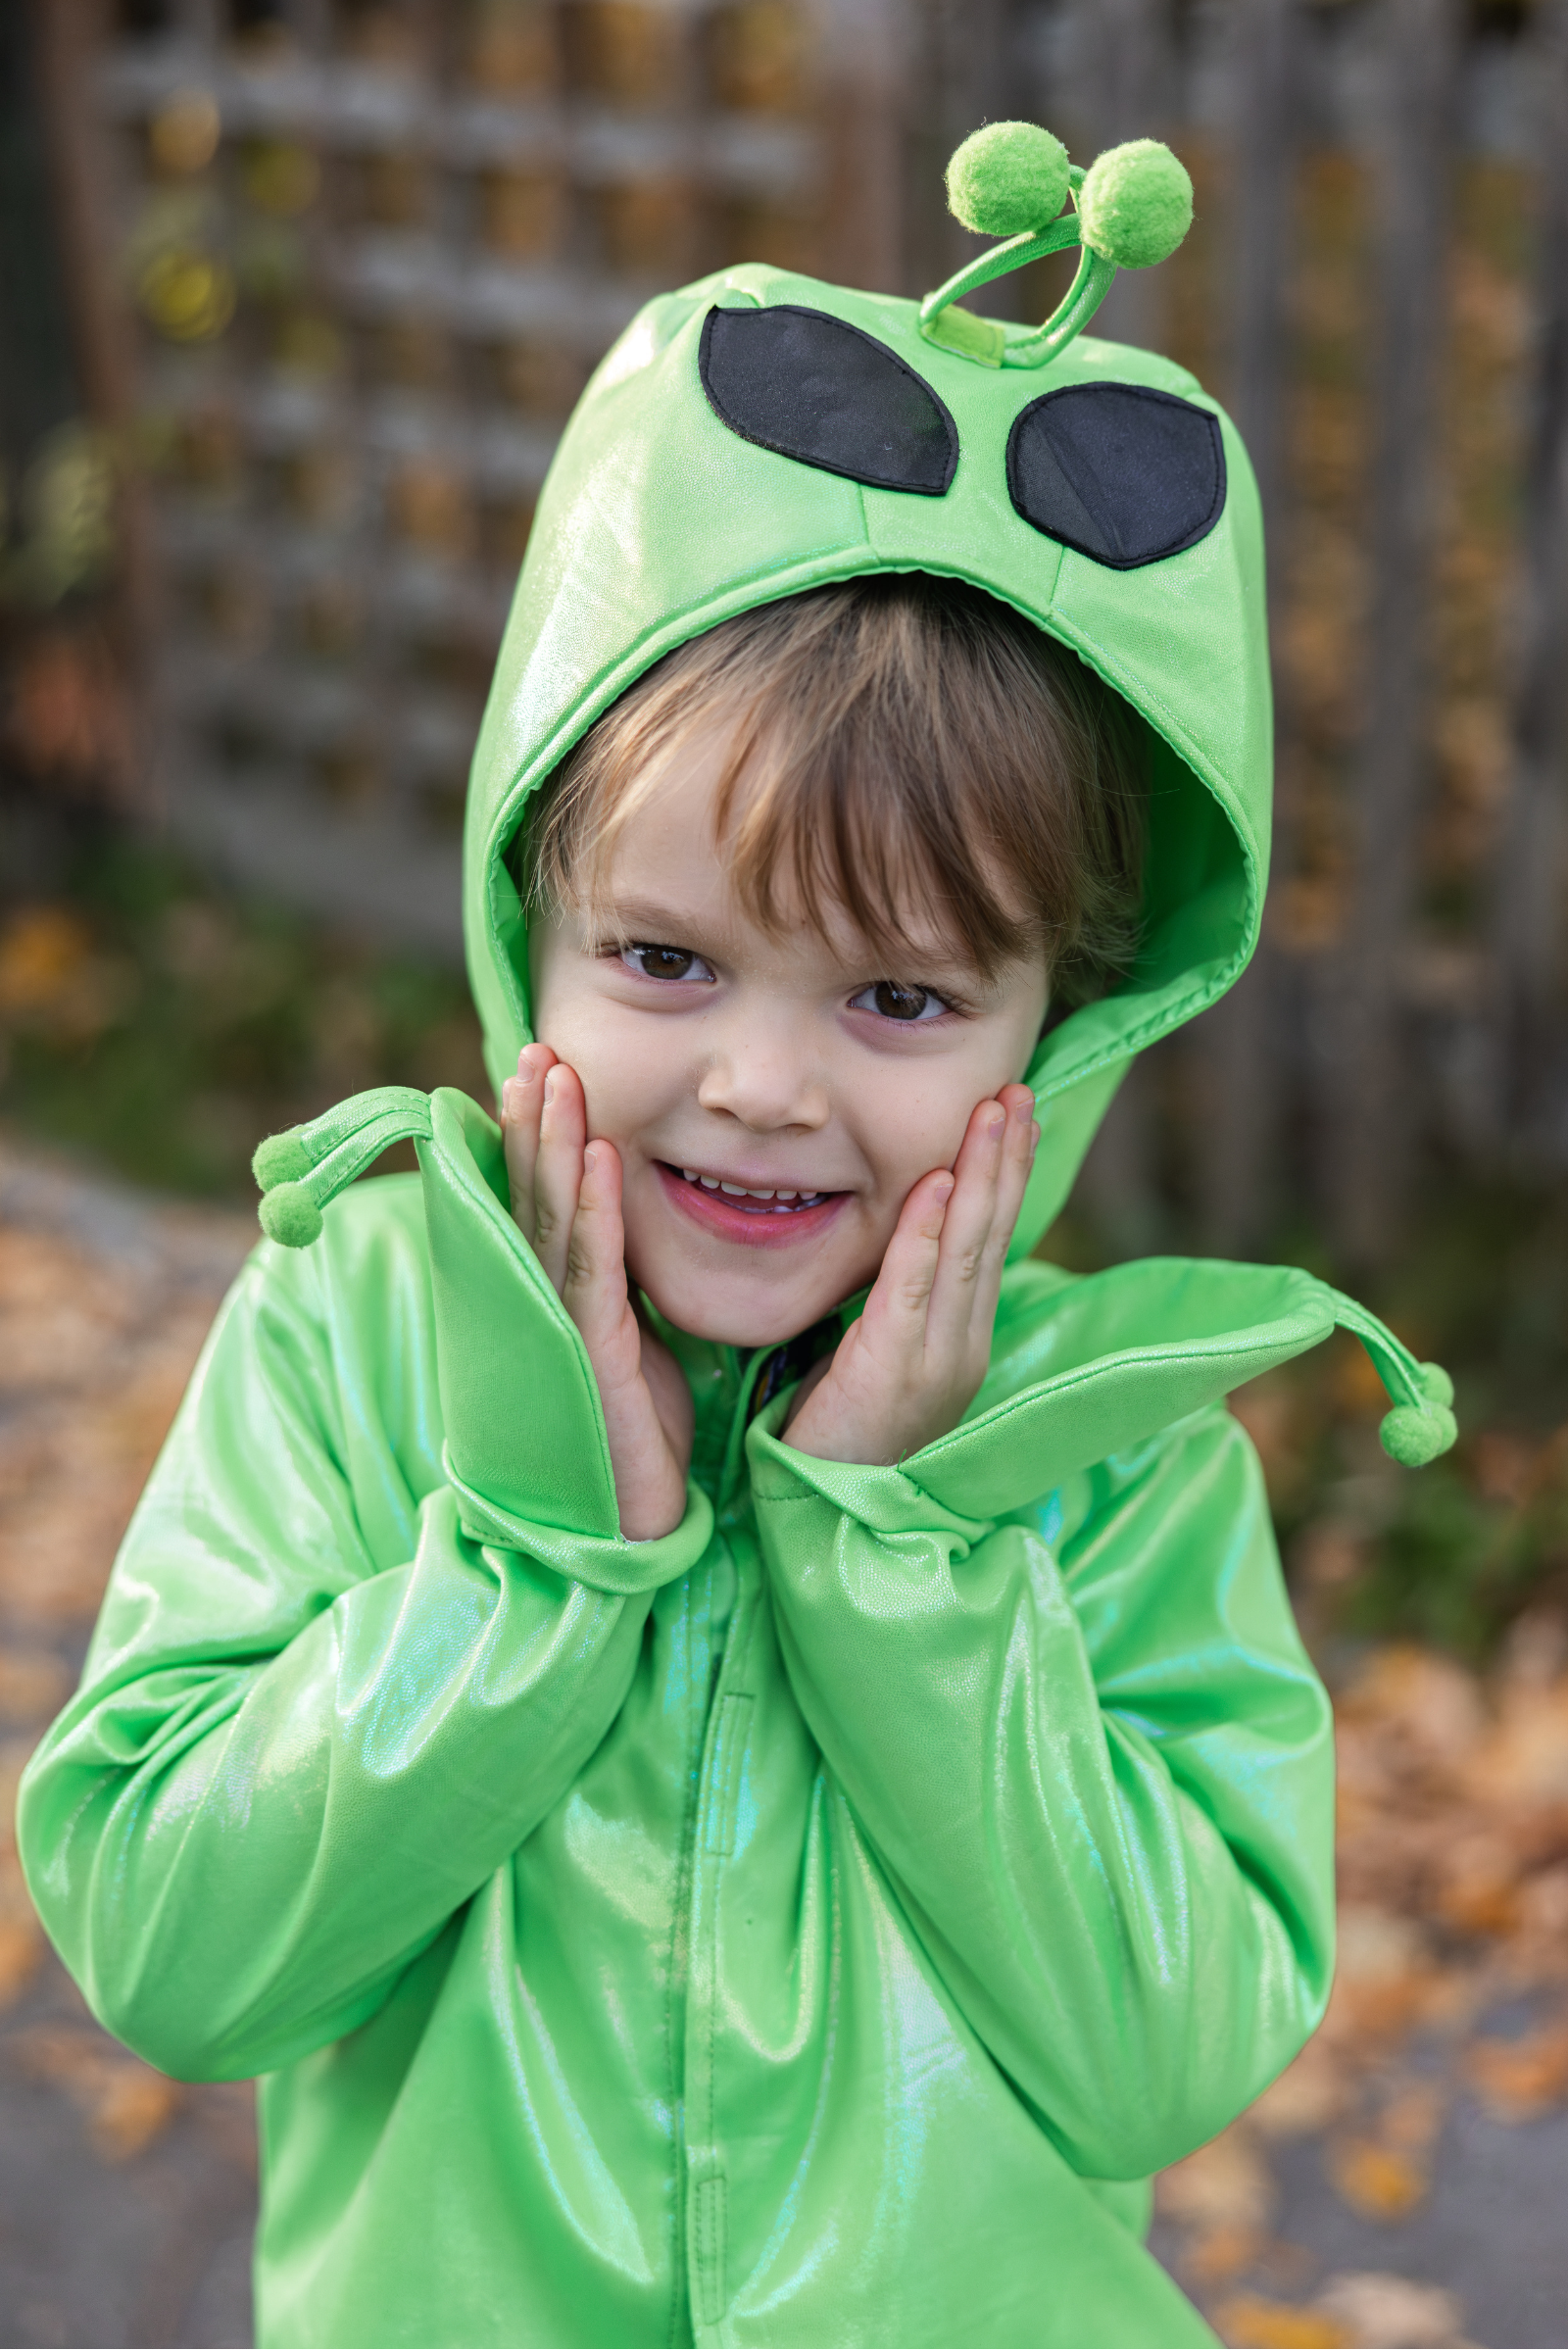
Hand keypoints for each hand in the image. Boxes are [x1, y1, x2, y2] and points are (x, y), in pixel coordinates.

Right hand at [501, 1044, 692, 1540]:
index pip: (541, 1198)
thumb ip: (621, 1282)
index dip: (536, 1133)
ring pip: (553, 1217)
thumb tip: (628, 1222)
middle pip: (532, 1193)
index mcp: (556, 1296)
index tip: (541, 1066)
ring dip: (556, 1141)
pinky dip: (596, 1208)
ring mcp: (560, 1327)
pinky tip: (601, 1154)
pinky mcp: (590, 1355)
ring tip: (556, 1073)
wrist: (630, 1530)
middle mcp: (545, 1303)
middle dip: (532, 1118)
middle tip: (537, 1047)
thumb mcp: (632, 1339)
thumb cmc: (634, 1436)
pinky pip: (593, 1268)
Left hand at [783, 1084, 1038, 1467]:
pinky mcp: (896, 1371)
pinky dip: (927, 1232)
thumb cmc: (840, 1437)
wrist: (827, 1517)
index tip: (1012, 1113)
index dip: (1004, 1174)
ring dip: (983, 1174)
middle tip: (1017, 1089)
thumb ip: (896, 1303)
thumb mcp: (878, 1356)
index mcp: (961, 1338)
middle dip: (1007, 1157)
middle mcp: (963, 1343)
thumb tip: (899, 1238)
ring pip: (966, 1249)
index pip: (988, 1241)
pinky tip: (939, 1183)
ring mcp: (937, 1358)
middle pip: (992, 1233)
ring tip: (995, 1111)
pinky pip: (914, 1289)